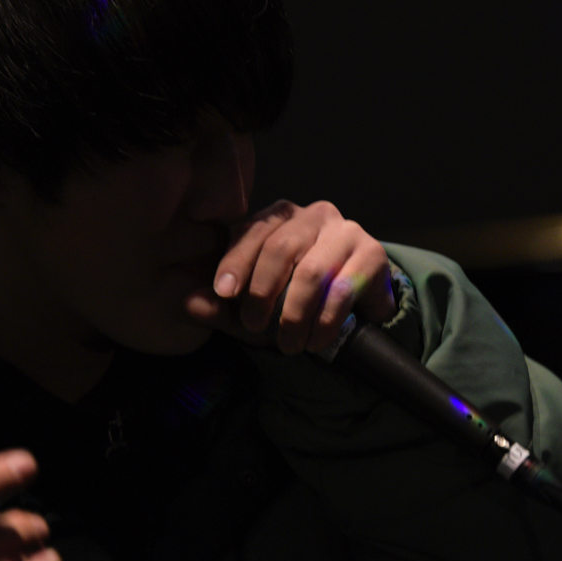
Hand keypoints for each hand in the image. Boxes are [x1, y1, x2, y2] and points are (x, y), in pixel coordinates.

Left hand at [186, 200, 395, 353]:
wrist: (358, 309)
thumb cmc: (298, 301)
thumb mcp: (255, 306)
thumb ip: (223, 306)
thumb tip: (189, 303)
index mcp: (279, 218)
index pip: (252, 231)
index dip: (235, 261)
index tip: (223, 293)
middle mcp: (313, 215)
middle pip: (281, 247)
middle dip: (263, 292)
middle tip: (255, 327)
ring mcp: (345, 231)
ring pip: (311, 271)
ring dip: (295, 315)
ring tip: (288, 344)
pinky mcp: (372, 253)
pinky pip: (343, 288)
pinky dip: (324, 321)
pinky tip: (315, 341)